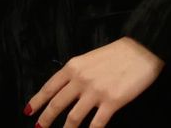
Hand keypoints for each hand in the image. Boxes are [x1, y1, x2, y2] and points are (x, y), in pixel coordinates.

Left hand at [25, 37, 162, 127]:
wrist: (141, 50)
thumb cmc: (116, 54)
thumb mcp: (89, 58)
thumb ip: (76, 73)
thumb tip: (65, 89)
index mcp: (73, 67)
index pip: (50, 87)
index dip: (37, 101)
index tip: (28, 111)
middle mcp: (81, 80)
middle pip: (57, 105)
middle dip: (46, 120)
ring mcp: (96, 92)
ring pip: (73, 118)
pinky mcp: (112, 102)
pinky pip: (97, 124)